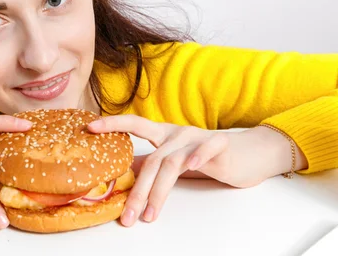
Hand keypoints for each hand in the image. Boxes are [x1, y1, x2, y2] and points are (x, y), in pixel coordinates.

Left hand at [88, 115, 303, 225]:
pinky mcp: (219, 144)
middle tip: (126, 216)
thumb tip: (125, 170)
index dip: (112, 124)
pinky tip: (189, 168)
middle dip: (137, 191)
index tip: (90, 128)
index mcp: (164, 135)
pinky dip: (197, 157)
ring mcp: (197, 137)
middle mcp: (176, 133)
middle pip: (151, 160)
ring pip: (172, 163)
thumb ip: (152, 163)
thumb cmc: (207, 158)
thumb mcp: (175, 160)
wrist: (249, 154)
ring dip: (159, 192)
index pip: (134, 125)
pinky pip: (205, 149)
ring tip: (149, 215)